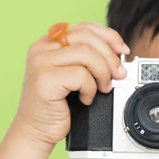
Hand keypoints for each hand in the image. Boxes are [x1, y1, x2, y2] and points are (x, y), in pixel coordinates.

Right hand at [15, 21, 129, 146]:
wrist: (36, 131)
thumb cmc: (55, 106)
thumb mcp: (72, 76)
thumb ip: (86, 60)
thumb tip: (117, 55)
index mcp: (49, 43)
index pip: (84, 27)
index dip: (109, 37)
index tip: (122, 51)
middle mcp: (42, 48)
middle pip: (87, 38)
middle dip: (110, 57)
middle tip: (119, 75)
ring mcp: (41, 62)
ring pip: (86, 54)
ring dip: (102, 73)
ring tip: (102, 89)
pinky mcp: (45, 79)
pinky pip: (81, 75)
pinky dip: (90, 89)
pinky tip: (85, 98)